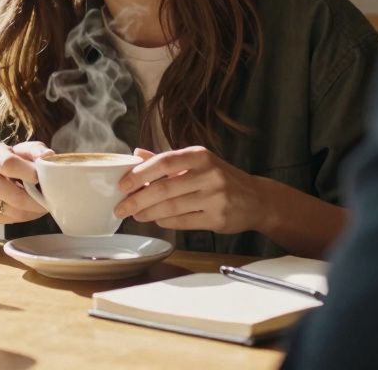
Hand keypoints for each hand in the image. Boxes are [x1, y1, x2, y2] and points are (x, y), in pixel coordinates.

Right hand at [0, 141, 52, 224]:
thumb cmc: (3, 160)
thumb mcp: (17, 150)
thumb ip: (34, 150)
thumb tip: (48, 156)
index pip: (9, 165)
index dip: (30, 173)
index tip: (41, 178)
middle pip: (16, 196)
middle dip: (38, 201)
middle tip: (50, 199)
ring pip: (16, 212)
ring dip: (33, 211)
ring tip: (40, 204)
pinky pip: (10, 220)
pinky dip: (24, 217)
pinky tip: (27, 208)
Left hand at [113, 146, 266, 233]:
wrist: (256, 199)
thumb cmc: (221, 178)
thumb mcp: (197, 162)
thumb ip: (167, 160)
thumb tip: (136, 154)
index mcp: (200, 156)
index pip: (165, 161)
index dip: (140, 173)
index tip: (122, 184)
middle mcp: (209, 174)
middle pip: (164, 189)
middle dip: (137, 200)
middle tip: (121, 207)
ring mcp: (215, 197)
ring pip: (172, 207)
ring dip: (148, 213)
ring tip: (135, 215)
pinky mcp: (218, 218)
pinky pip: (183, 222)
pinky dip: (165, 222)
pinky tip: (156, 220)